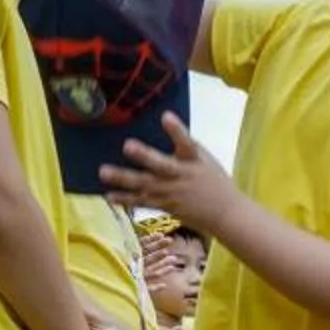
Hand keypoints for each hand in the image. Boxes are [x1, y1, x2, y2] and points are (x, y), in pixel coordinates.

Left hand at [101, 115, 240, 226]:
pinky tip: (109, 195)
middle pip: (162, 165)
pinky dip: (126, 200)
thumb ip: (184, 146)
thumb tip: (162, 123)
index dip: (177, 130)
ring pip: (146, 185)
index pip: (187, 143)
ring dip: (124, 179)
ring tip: (104, 172)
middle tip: (127, 145)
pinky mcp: (165, 205)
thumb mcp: (204, 159)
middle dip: (145, 156)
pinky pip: (143, 202)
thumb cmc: (212, 180)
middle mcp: (182, 175)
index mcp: (194, 160)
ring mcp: (172, 192)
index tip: (166, 116)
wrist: (225, 214)